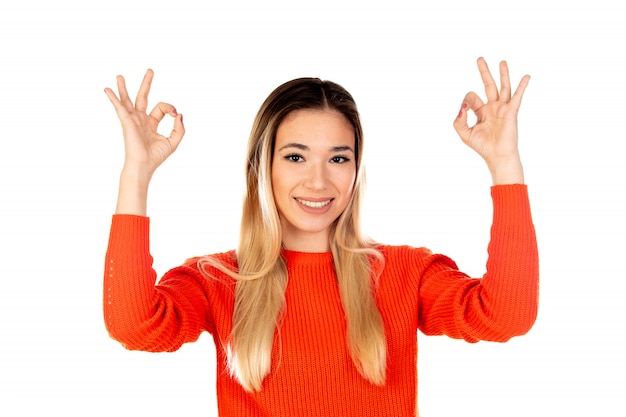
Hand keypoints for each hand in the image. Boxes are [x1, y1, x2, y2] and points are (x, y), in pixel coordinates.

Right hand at [104, 69, 183, 180]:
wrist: (143, 165)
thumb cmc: (156, 157)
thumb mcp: (173, 141)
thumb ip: (179, 128)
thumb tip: (179, 114)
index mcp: (151, 123)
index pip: (161, 107)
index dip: (170, 108)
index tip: (175, 114)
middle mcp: (141, 119)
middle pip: (143, 97)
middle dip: (147, 83)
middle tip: (150, 70)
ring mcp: (132, 120)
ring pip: (127, 100)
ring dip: (123, 88)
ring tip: (120, 76)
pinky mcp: (126, 122)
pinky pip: (119, 107)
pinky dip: (113, 98)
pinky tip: (107, 89)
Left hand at [453, 58, 529, 183]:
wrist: (497, 155)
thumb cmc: (482, 146)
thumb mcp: (464, 133)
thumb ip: (459, 120)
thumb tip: (462, 107)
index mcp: (482, 112)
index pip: (472, 97)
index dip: (466, 101)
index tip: (465, 110)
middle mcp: (493, 107)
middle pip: (489, 85)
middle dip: (484, 72)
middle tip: (480, 59)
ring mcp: (503, 108)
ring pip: (503, 87)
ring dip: (503, 74)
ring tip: (502, 61)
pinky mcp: (511, 112)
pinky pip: (517, 96)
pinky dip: (522, 86)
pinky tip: (526, 76)